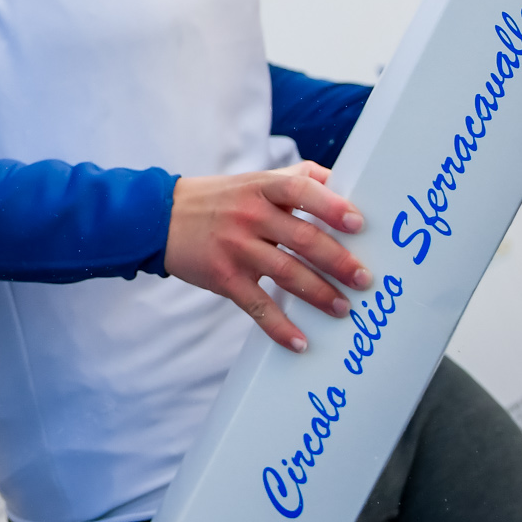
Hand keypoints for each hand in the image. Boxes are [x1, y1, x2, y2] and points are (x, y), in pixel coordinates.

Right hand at [166, 162, 368, 352]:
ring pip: (287, 274)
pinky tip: (299, 342)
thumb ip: (296, 179)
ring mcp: (235, 248)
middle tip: (364, 279)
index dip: (330, 206)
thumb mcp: (253, 180)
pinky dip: (279, 327)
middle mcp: (249, 215)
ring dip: (320, 294)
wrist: (158, 217)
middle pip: (302, 238)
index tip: (357, 224)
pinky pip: (257, 306)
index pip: (300, 190)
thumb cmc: (217, 199)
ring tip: (343, 308)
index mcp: (260, 187)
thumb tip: (343, 183)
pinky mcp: (224, 278)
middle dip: (338, 261)